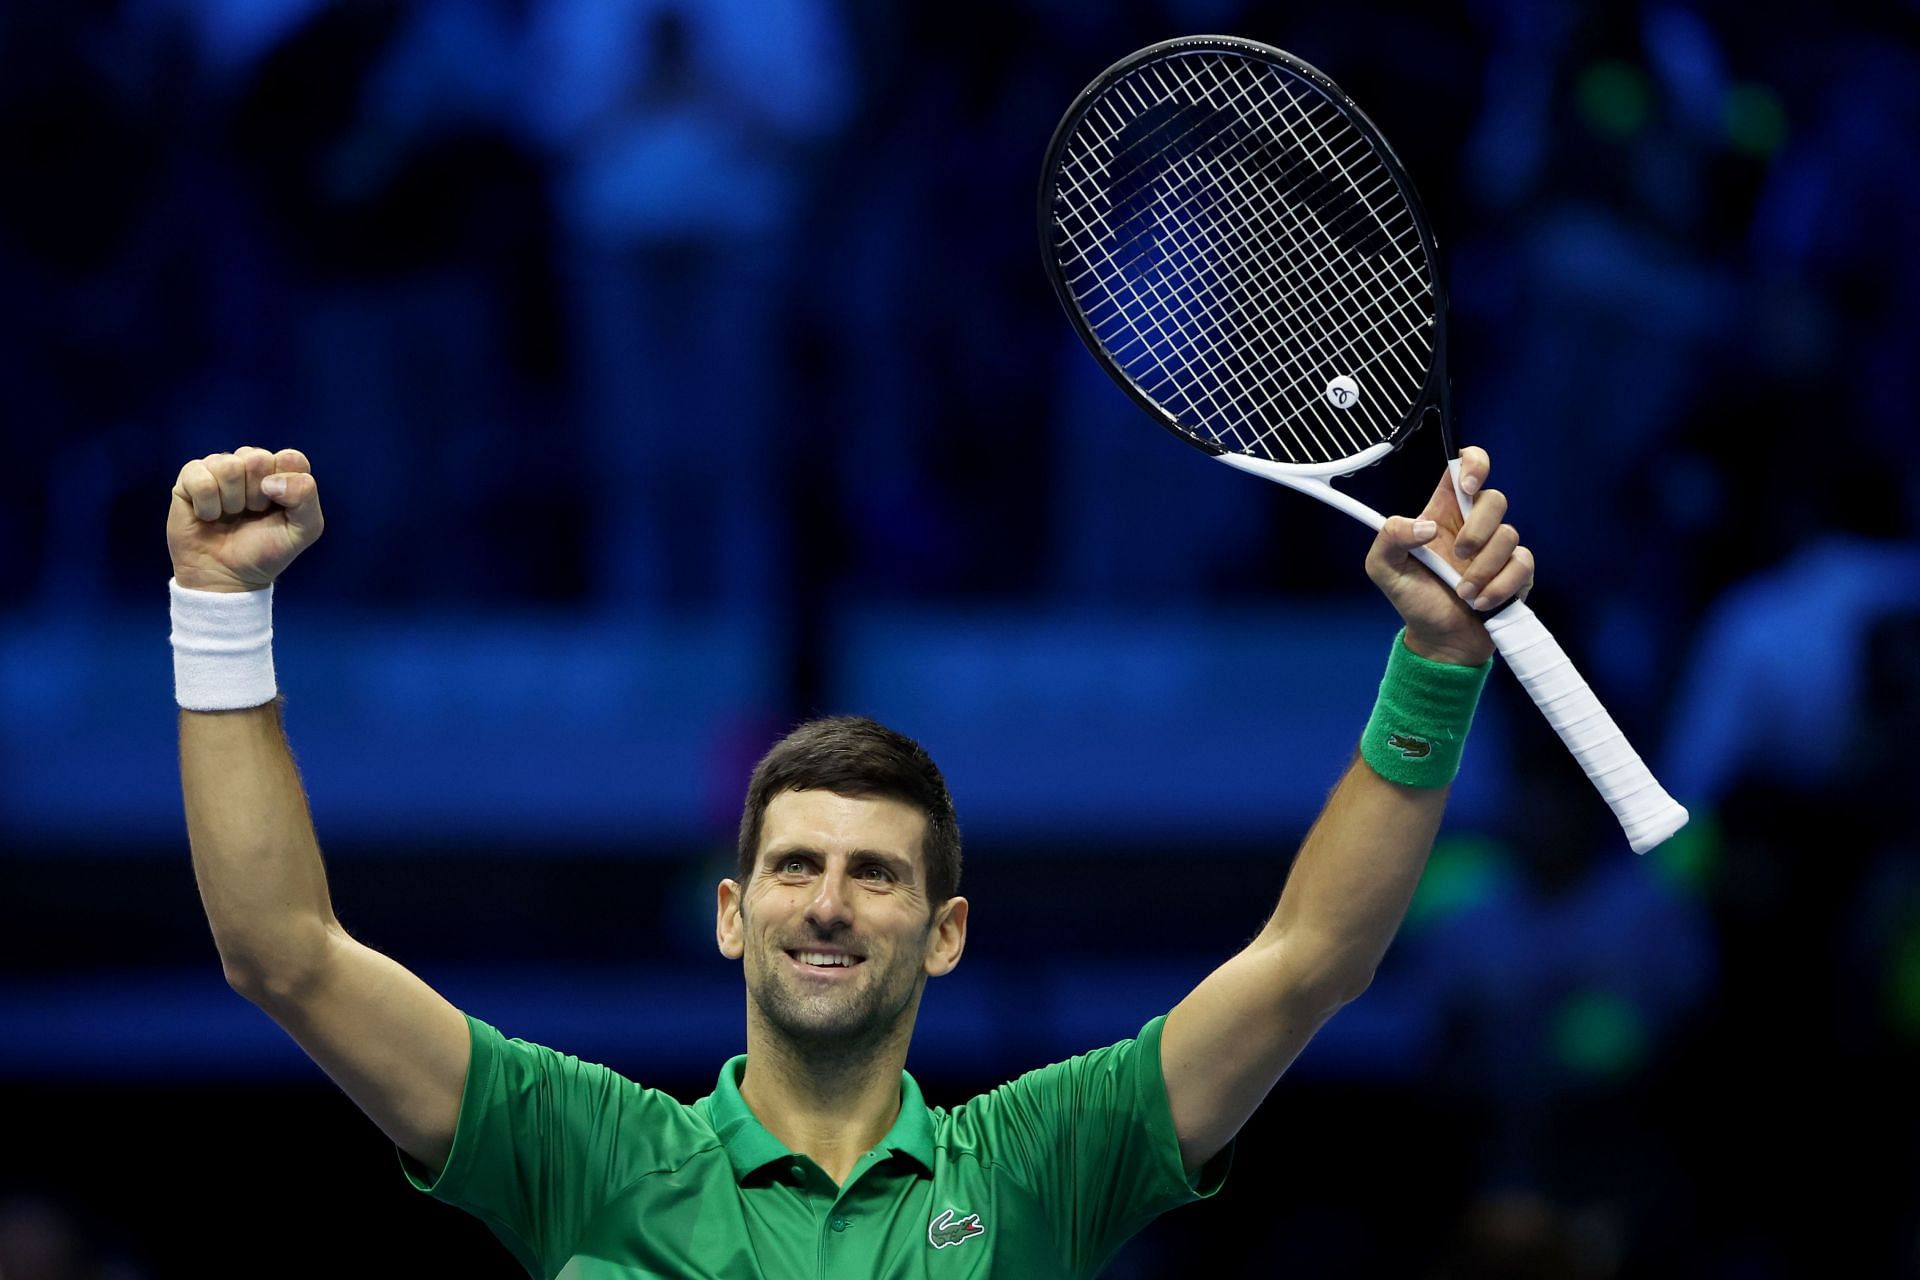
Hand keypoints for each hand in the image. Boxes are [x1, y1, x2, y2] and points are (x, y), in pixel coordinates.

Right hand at [167, 447, 323, 592]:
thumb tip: (271, 481)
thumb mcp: (303, 530)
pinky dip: (207, 505)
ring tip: (230, 515)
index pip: (291, 458)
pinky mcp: (190, 478)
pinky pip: (200, 478)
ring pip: (228, 466)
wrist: (227, 577)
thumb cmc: (265, 552)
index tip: (278, 508)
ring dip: (231, 501)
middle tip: (252, 514)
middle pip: (258, 459)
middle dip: (257, 495)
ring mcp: (219, 468)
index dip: (286, 486)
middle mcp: (250, 465)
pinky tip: (208, 516)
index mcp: (281, 473)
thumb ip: (305, 497)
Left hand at [1363, 447, 1533, 666]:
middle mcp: (1473, 524)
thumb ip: (1390, 537)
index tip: (1466, 486)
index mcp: (1443, 512)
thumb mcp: (1383, 567)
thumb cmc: (1413, 598)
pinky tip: (1481, 603)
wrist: (1440, 639)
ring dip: (1483, 569)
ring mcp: (1498, 547)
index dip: (1473, 463)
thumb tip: (1426, 527)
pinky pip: (1522, 565)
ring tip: (1463, 593)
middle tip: (1457, 556)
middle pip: (1495, 499)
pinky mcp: (1518, 571)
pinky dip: (1499, 586)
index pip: (1465, 466)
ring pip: (1510, 534)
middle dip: (1477, 529)